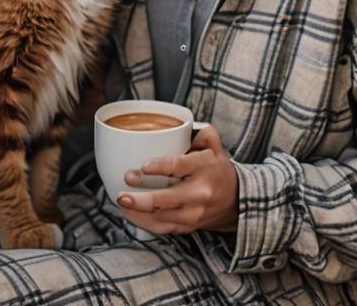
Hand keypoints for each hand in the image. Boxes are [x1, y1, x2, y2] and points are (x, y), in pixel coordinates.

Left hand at [115, 124, 238, 233]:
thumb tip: (184, 127)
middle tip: (122, 193)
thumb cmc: (217, 170)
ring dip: (137, 212)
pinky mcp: (187, 226)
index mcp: (203, 168)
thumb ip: (202, 133)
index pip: (179, 167)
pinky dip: (143, 222)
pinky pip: (162, 228)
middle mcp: (198, 193)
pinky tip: (129, 213)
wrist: (235, 201)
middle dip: (141, 199)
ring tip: (121, 202)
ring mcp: (193, 213)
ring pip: (160, 217)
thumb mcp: (215, 147)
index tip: (144, 166)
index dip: (160, 167)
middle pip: (166, 200)